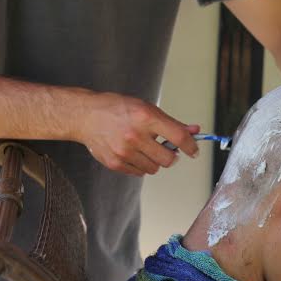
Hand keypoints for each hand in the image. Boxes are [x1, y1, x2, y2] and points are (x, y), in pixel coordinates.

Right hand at [74, 92, 200, 175]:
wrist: (86, 116)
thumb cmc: (117, 109)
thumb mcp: (147, 108)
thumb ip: (171, 122)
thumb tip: (194, 130)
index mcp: (145, 117)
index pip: (178, 137)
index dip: (191, 146)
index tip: (194, 150)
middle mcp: (135, 135)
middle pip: (168, 159)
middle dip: (171, 155)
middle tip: (165, 148)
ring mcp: (124, 151)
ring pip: (154, 168)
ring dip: (154, 160)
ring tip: (144, 147)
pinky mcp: (115, 163)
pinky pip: (139, 172)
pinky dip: (140, 165)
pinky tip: (132, 152)